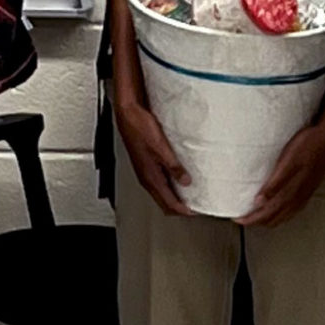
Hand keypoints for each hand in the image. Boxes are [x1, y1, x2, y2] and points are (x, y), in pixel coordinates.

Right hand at [114, 91, 193, 216]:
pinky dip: (170, 185)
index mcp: (150, 177)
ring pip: (161, 193)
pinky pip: (159, 182)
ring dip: (174, 196)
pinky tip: (177, 178)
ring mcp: (145, 171)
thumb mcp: (161, 147)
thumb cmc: (139, 127)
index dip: (183, 210)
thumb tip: (186, 181)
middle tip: (194, 206)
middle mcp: (146, 177)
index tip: (196, 211)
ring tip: (189, 194)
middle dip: (179, 207)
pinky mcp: (146, 164)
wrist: (128, 114)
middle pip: (164, 202)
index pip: (168, 203)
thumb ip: (173, 166)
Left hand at [239, 112, 324, 227]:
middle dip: (257, 221)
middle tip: (243, 218)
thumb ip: (275, 184)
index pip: (267, 214)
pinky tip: (278, 207)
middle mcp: (298, 198)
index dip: (251, 219)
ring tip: (256, 216)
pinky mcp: (308, 189)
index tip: (237, 219)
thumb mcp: (287, 162)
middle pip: (274, 218)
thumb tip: (259, 201)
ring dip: (269, 219)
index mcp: (291, 193)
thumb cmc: (307, 147)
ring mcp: (305, 194)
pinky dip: (281, 213)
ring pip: (284, 215)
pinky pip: (292, 209)